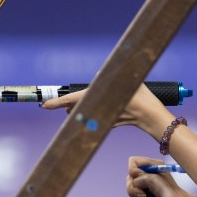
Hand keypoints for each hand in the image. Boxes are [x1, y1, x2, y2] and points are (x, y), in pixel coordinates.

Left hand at [42, 84, 171, 137]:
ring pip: (86, 114)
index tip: (44, 105)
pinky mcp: (111, 122)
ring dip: (80, 110)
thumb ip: (112, 74)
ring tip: (73, 106)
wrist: (153, 117)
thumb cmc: (142, 98)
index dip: (56, 102)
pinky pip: (97, 118)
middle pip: (76, 109)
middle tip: (56, 104)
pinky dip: (94, 113)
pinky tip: (94, 111)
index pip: (73, 100)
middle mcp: (99, 111)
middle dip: (67, 106)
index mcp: (99, 99)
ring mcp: (104, 118)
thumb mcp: (128, 80)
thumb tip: (98, 75)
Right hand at [127, 156, 192, 196]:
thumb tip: (135, 182)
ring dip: (134, 193)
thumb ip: (144, 178)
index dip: (133, 171)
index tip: (141, 181)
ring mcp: (146, 184)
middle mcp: (149, 173)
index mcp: (154, 166)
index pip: (133, 161)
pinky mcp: (145, 193)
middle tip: (143, 194)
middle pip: (130, 175)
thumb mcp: (159, 184)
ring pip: (130, 185)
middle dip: (133, 185)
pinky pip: (133, 193)